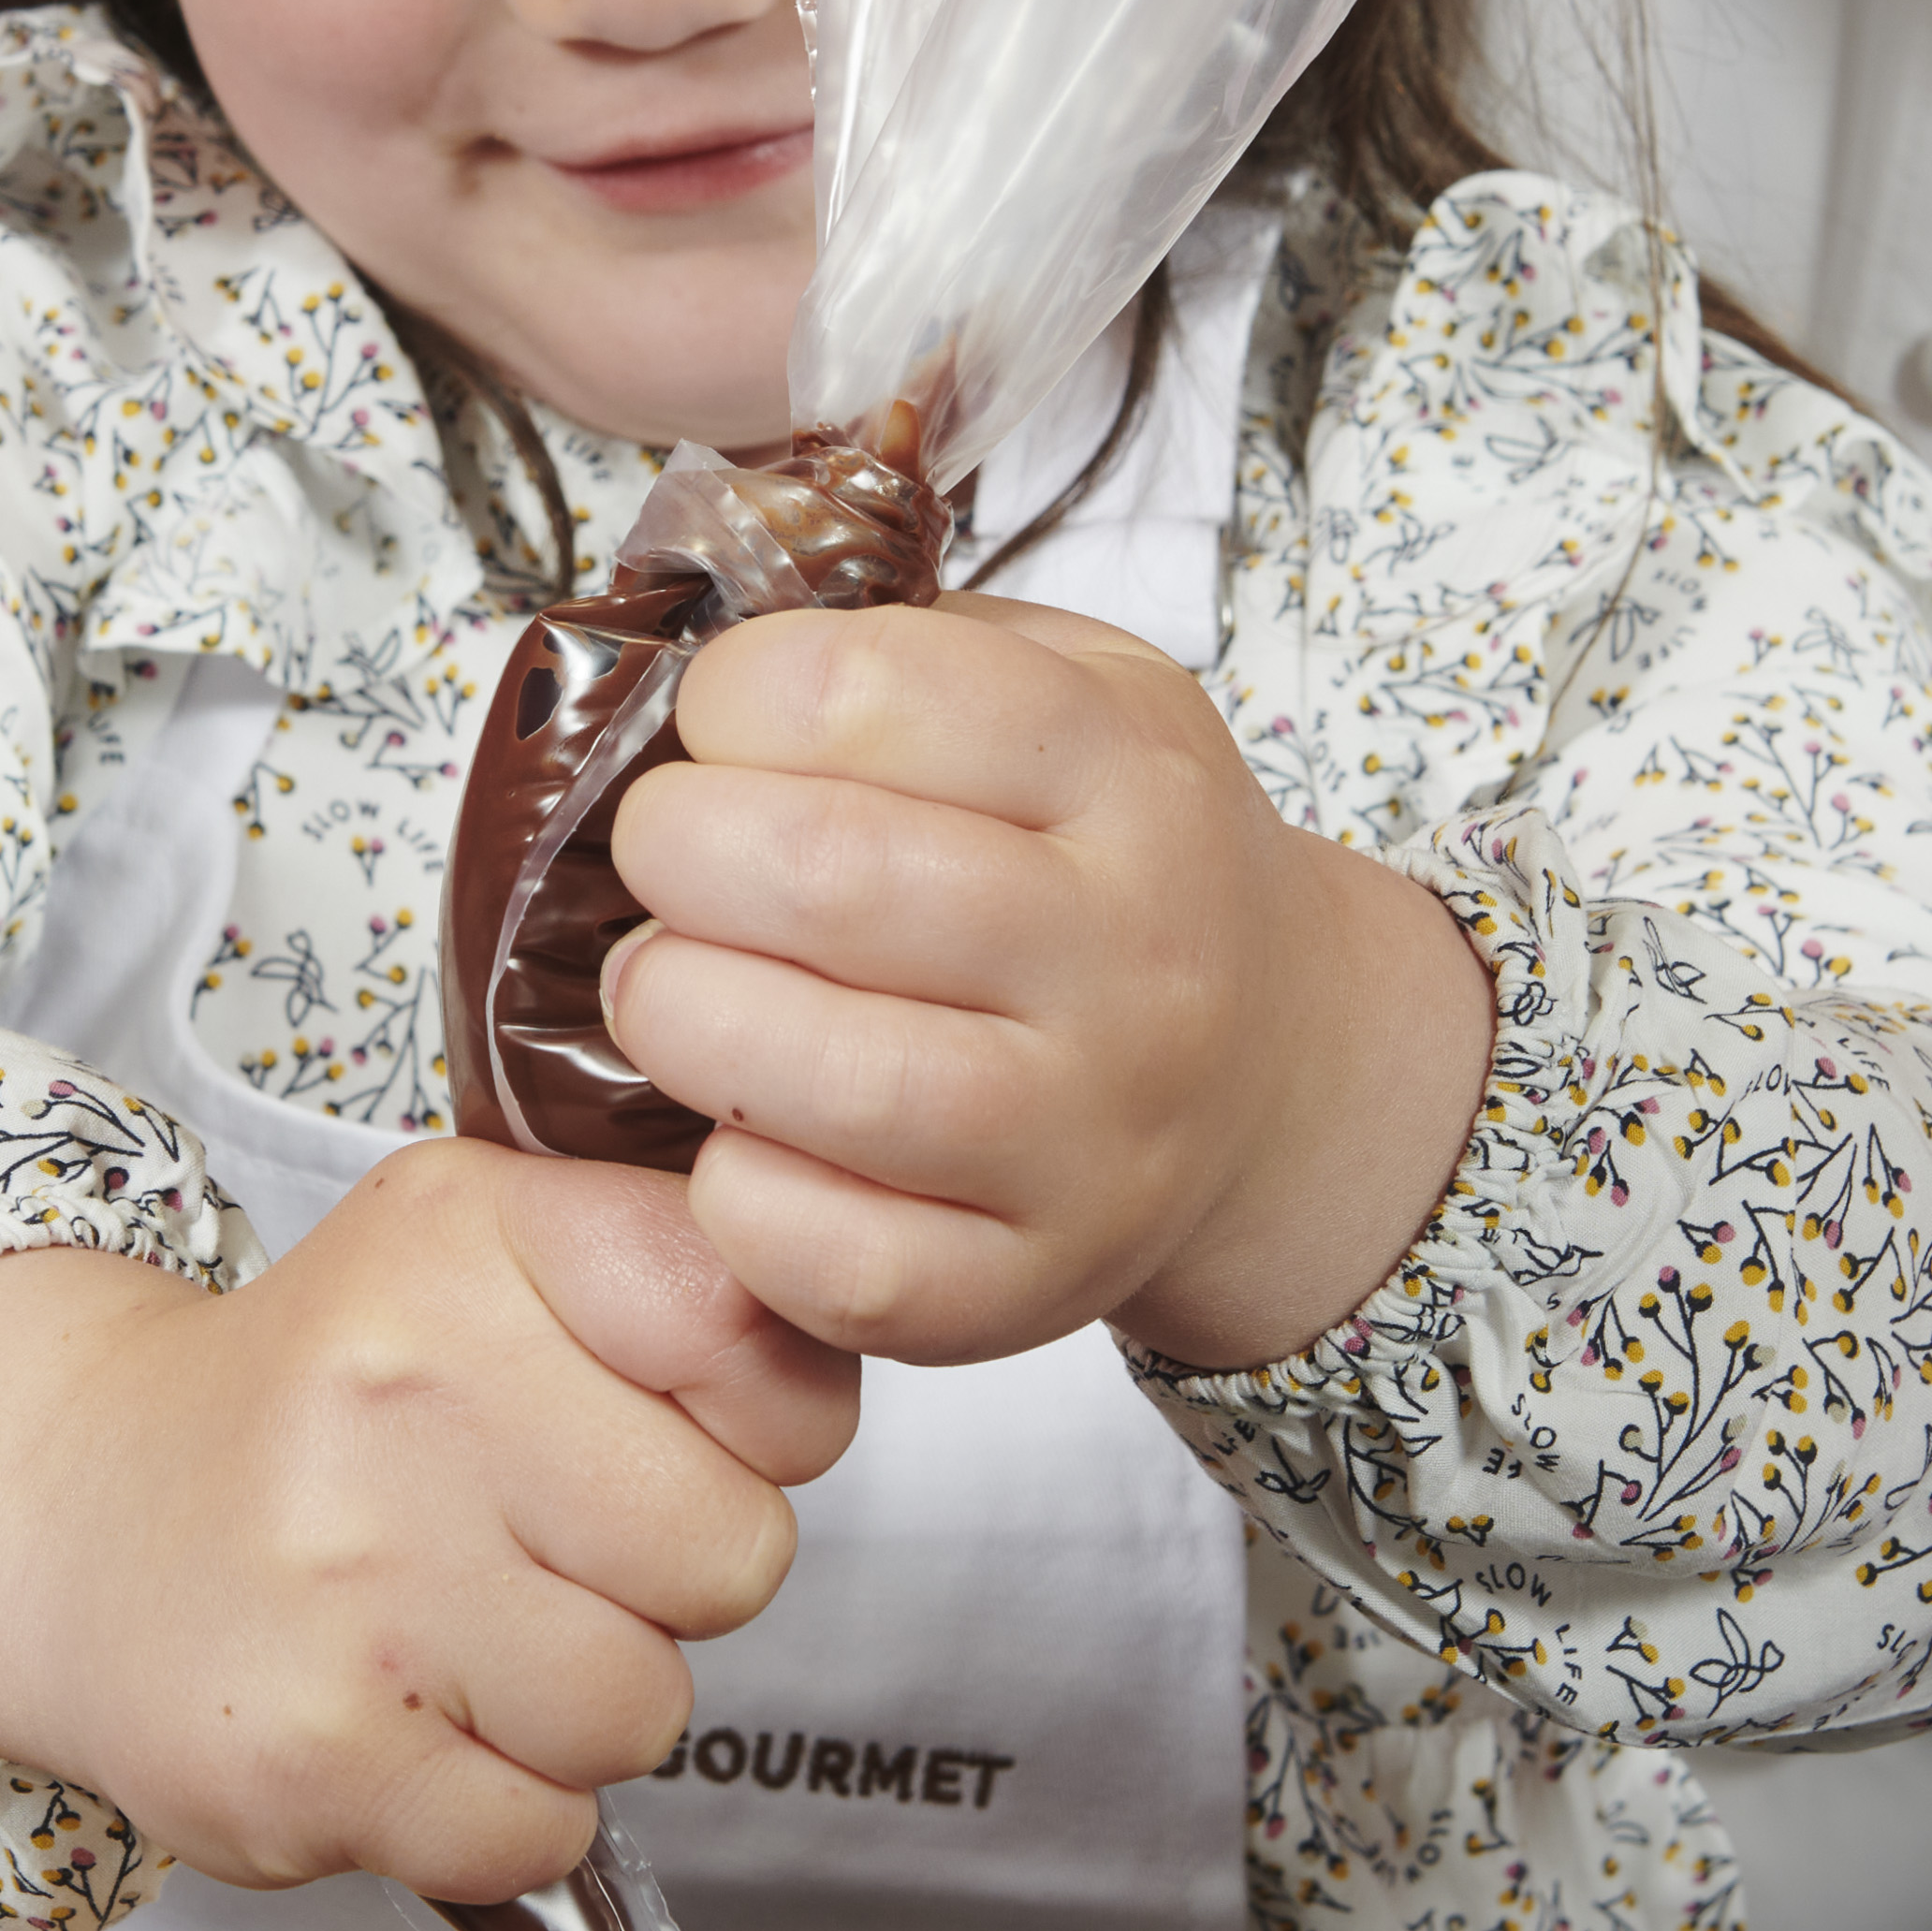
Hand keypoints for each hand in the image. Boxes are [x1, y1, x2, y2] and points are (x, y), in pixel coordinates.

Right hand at [0, 1140, 855, 1903]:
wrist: (80, 1518)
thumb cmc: (330, 1395)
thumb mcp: (482, 1251)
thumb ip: (674, 1279)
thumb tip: (828, 1377)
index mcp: (466, 1237)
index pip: (753, 1335)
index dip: (751, 1415)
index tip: (659, 1419)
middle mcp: (402, 1390)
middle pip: (732, 1551)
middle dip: (668, 1577)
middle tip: (550, 1547)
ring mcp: (353, 1582)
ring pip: (643, 1709)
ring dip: (580, 1700)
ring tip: (469, 1633)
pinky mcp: (315, 1756)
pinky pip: (540, 1830)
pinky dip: (498, 1806)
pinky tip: (413, 1718)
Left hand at [600, 594, 1495, 1374]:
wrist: (1271, 1072)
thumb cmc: (1106, 861)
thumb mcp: (1068, 689)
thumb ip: (902, 646)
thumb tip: (675, 644)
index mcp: (1127, 771)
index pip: (869, 689)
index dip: (734, 694)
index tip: (718, 723)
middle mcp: (1131, 955)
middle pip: (831, 876)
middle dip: (676, 847)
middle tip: (661, 853)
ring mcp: (1087, 1137)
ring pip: (826, 1077)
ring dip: (680, 1014)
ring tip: (667, 987)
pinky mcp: (1024, 1285)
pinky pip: (829, 1258)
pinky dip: (731, 1195)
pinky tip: (736, 1130)